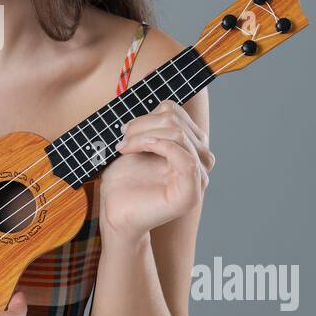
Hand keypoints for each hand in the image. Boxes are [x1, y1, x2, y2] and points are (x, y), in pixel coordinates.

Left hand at [99, 100, 215, 242]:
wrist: (115, 212)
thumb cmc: (124, 181)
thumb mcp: (137, 145)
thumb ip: (151, 125)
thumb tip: (156, 102)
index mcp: (189, 147)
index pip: (176, 113)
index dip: (148, 115)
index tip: (125, 130)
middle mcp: (200, 161)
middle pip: (177, 121)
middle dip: (143, 125)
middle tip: (122, 139)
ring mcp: (199, 178)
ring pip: (180, 135)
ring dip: (144, 135)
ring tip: (125, 147)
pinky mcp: (191, 193)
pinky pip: (185, 159)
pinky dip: (158, 146)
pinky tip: (137, 150)